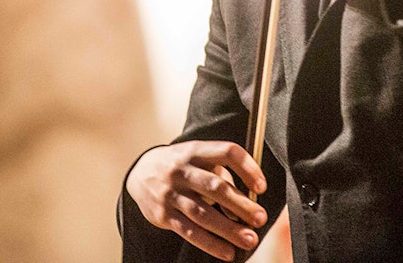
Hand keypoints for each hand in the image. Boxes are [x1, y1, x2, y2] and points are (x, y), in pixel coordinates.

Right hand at [125, 140, 268, 260]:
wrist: (140, 172)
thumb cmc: (181, 166)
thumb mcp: (198, 159)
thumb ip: (221, 175)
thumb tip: (245, 205)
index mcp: (195, 151)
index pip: (226, 152)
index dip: (247, 168)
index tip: (261, 187)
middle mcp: (181, 170)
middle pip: (215, 187)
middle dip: (241, 204)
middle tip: (260, 218)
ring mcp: (171, 193)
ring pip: (203, 213)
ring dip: (229, 229)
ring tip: (250, 239)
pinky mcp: (163, 214)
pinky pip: (189, 231)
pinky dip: (210, 244)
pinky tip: (227, 252)